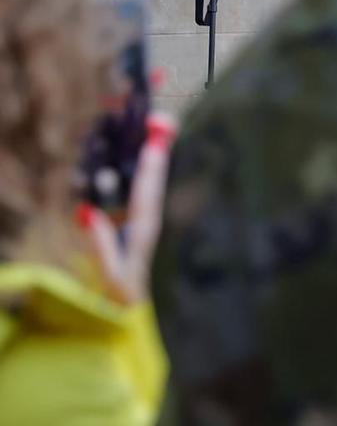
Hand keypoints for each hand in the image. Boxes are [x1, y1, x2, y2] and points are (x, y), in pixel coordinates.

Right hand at [80, 114, 174, 304]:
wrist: (130, 305)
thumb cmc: (119, 291)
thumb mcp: (108, 272)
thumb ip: (99, 244)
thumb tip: (89, 213)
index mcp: (143, 231)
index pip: (148, 195)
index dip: (151, 169)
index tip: (154, 144)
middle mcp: (148, 220)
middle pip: (154, 180)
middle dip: (157, 151)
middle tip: (159, 120)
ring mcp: (145, 219)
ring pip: (150, 182)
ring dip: (152, 156)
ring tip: (154, 127)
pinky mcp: (139, 220)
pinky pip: (144, 190)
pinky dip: (145, 170)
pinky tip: (143, 153)